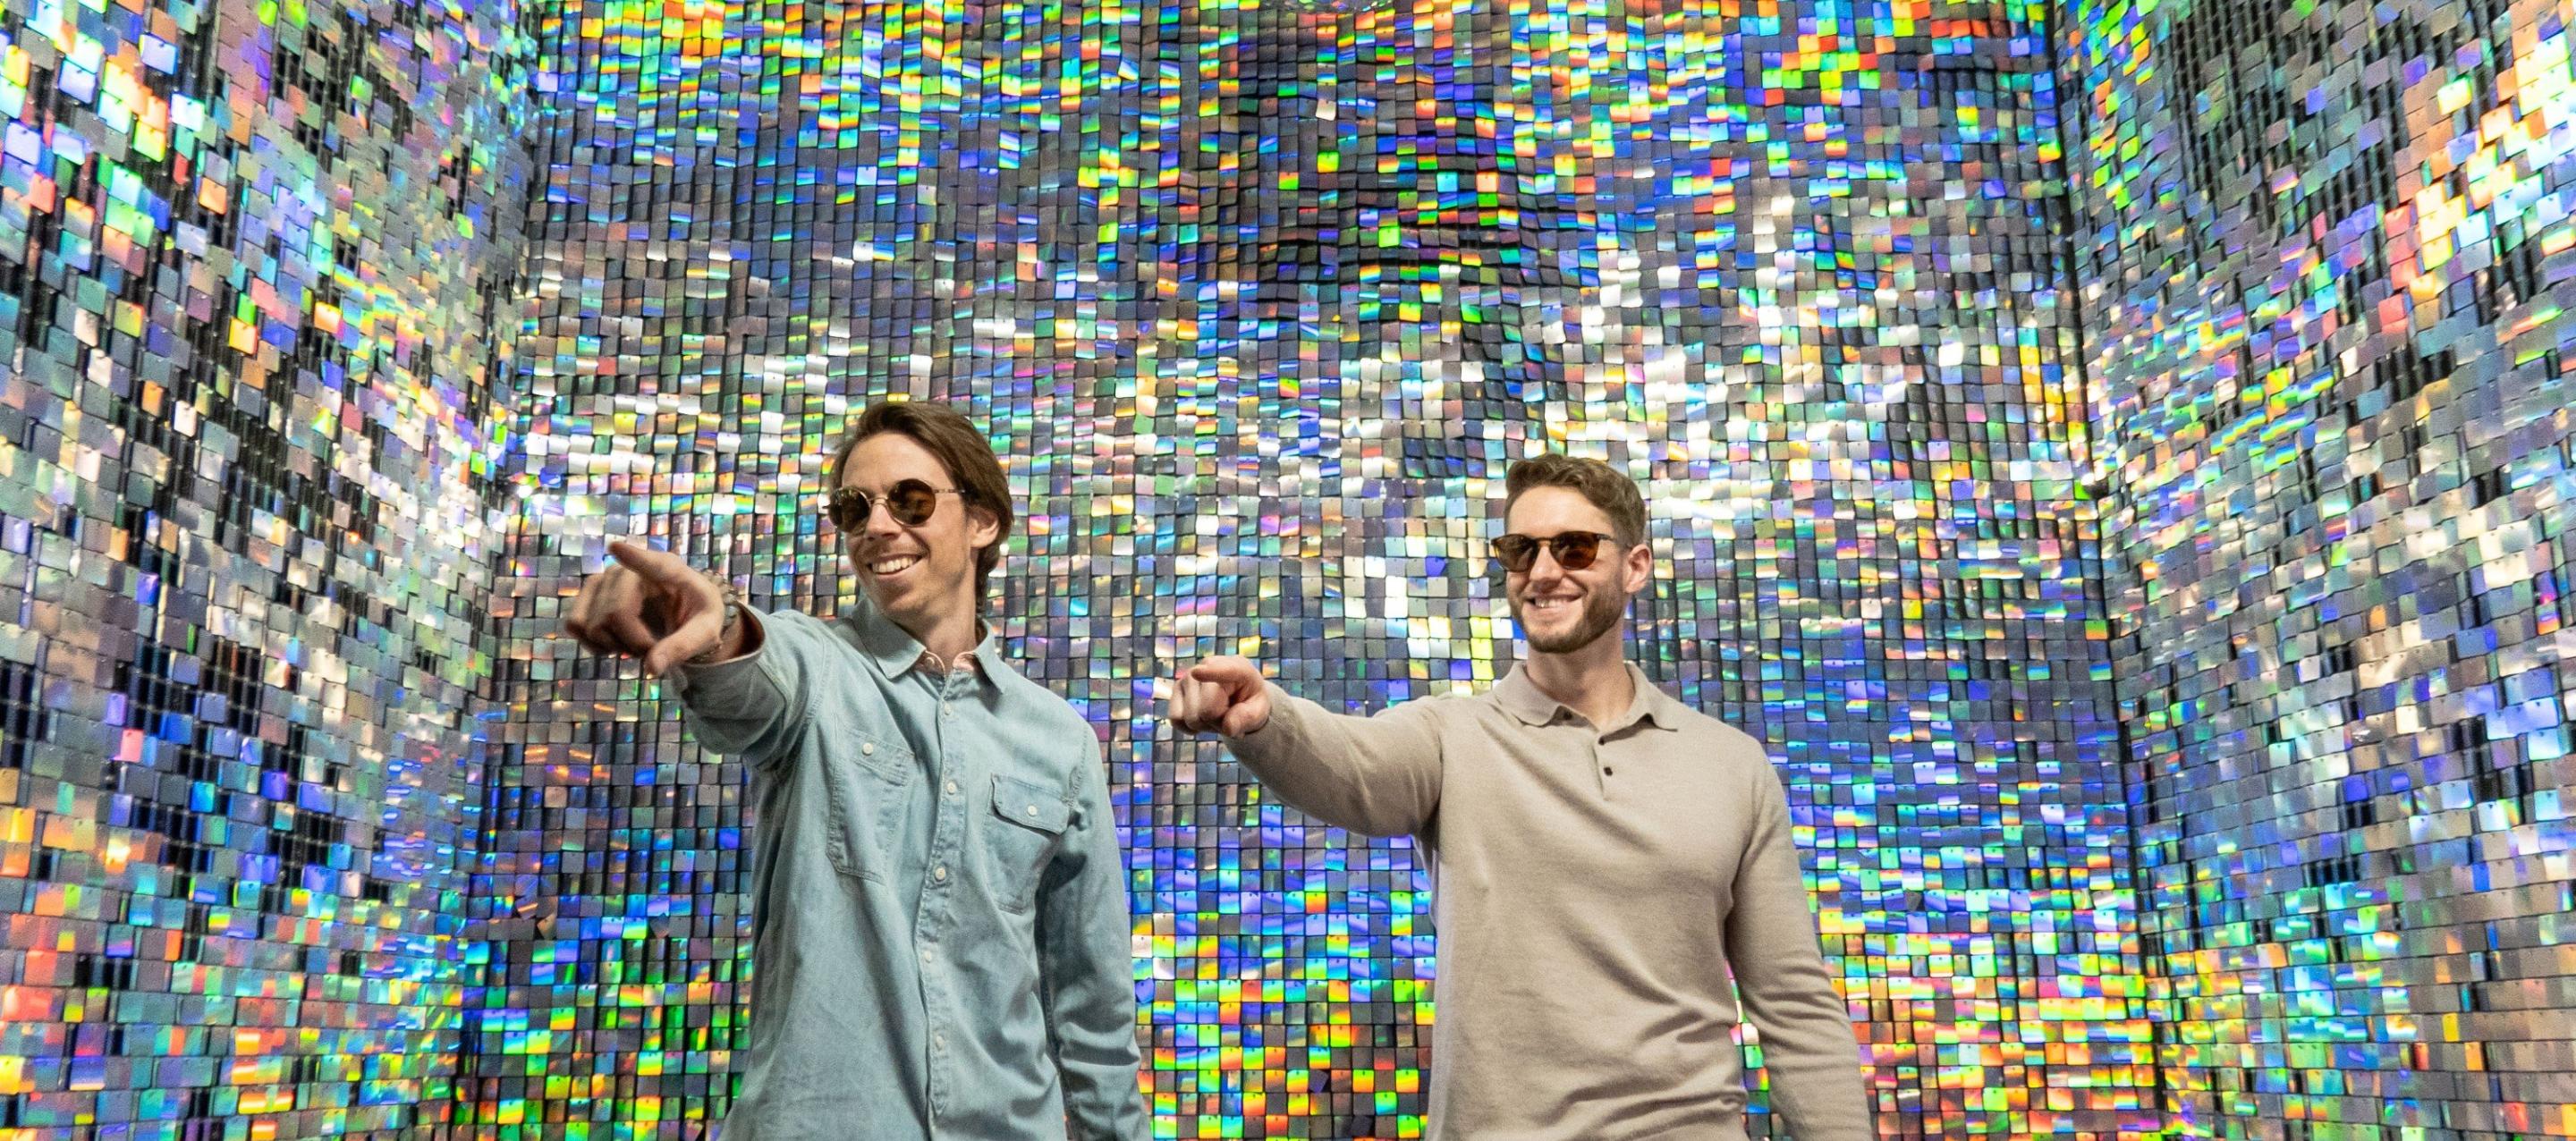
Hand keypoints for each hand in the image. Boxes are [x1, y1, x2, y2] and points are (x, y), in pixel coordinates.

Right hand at [562, 540, 729, 675]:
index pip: (651, 563)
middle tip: (652, 648)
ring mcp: (604, 579)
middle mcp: (629, 569)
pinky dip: (592, 643)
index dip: (633, 557)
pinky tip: (613, 643)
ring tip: (634, 643)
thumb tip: (653, 667)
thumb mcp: (704, 633)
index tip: (616, 548)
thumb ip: (682, 648)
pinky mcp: (588, 594)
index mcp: (669, 571)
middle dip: (633, 643)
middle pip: (614, 615)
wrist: (683, 616)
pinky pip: (574, 624)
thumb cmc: (697, 617)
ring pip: (592, 625)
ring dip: (613, 645)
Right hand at [1168, 656, 1271, 736]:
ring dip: (1206, 726)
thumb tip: (1227, 728)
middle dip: (1219, 723)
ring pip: (1191, 719)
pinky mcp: (1176, 688)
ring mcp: (1189, 676)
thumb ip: (1247, 719)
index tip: (1197, 673)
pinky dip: (1189, 727)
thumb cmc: (1249, 701)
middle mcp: (1208, 666)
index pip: (1224, 671)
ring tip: (1217, 714)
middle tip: (1229, 716)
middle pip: (1207, 712)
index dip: (1211, 673)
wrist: (1237, 697)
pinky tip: (1202, 717)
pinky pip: (1176, 719)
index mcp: (1238, 668)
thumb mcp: (1258, 711)